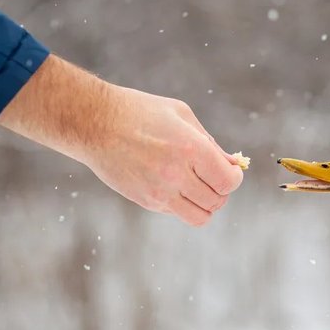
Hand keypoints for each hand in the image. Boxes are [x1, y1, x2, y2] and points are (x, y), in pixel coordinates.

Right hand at [0, 55, 242, 225]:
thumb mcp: (181, 116)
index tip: (231, 171)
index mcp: (190, 149)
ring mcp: (159, 192)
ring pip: (200, 217)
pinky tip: (174, 184)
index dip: (235, 178)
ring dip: (206, 204)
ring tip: (199, 187)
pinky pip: (177, 213)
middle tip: (213, 176)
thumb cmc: (140, 112)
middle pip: (217, 201)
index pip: (228, 182)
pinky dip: (184, 203)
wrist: (93, 122)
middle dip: (222, 190)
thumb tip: (233, 165)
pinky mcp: (146, 201)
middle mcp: (176, 174)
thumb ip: (210, 143)